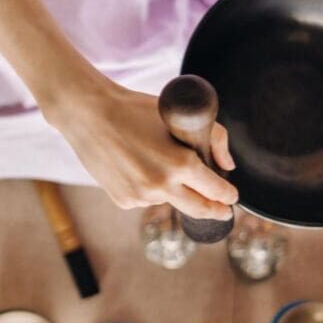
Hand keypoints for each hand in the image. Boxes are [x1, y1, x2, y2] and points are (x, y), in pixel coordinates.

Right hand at [48, 80, 237, 219]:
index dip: (228, 195)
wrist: (90, 115)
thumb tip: (227, 166)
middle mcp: (162, 186)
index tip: (232, 196)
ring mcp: (141, 197)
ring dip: (175, 192)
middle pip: (200, 210)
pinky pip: (147, 200)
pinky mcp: (124, 200)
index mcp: (181, 164)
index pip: (216, 190)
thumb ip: (214, 138)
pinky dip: (150, 189)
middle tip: (223, 212)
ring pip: (170, 202)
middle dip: (216, 211)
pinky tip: (137, 167)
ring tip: (158, 163)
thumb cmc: (136, 110)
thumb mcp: (179, 117)